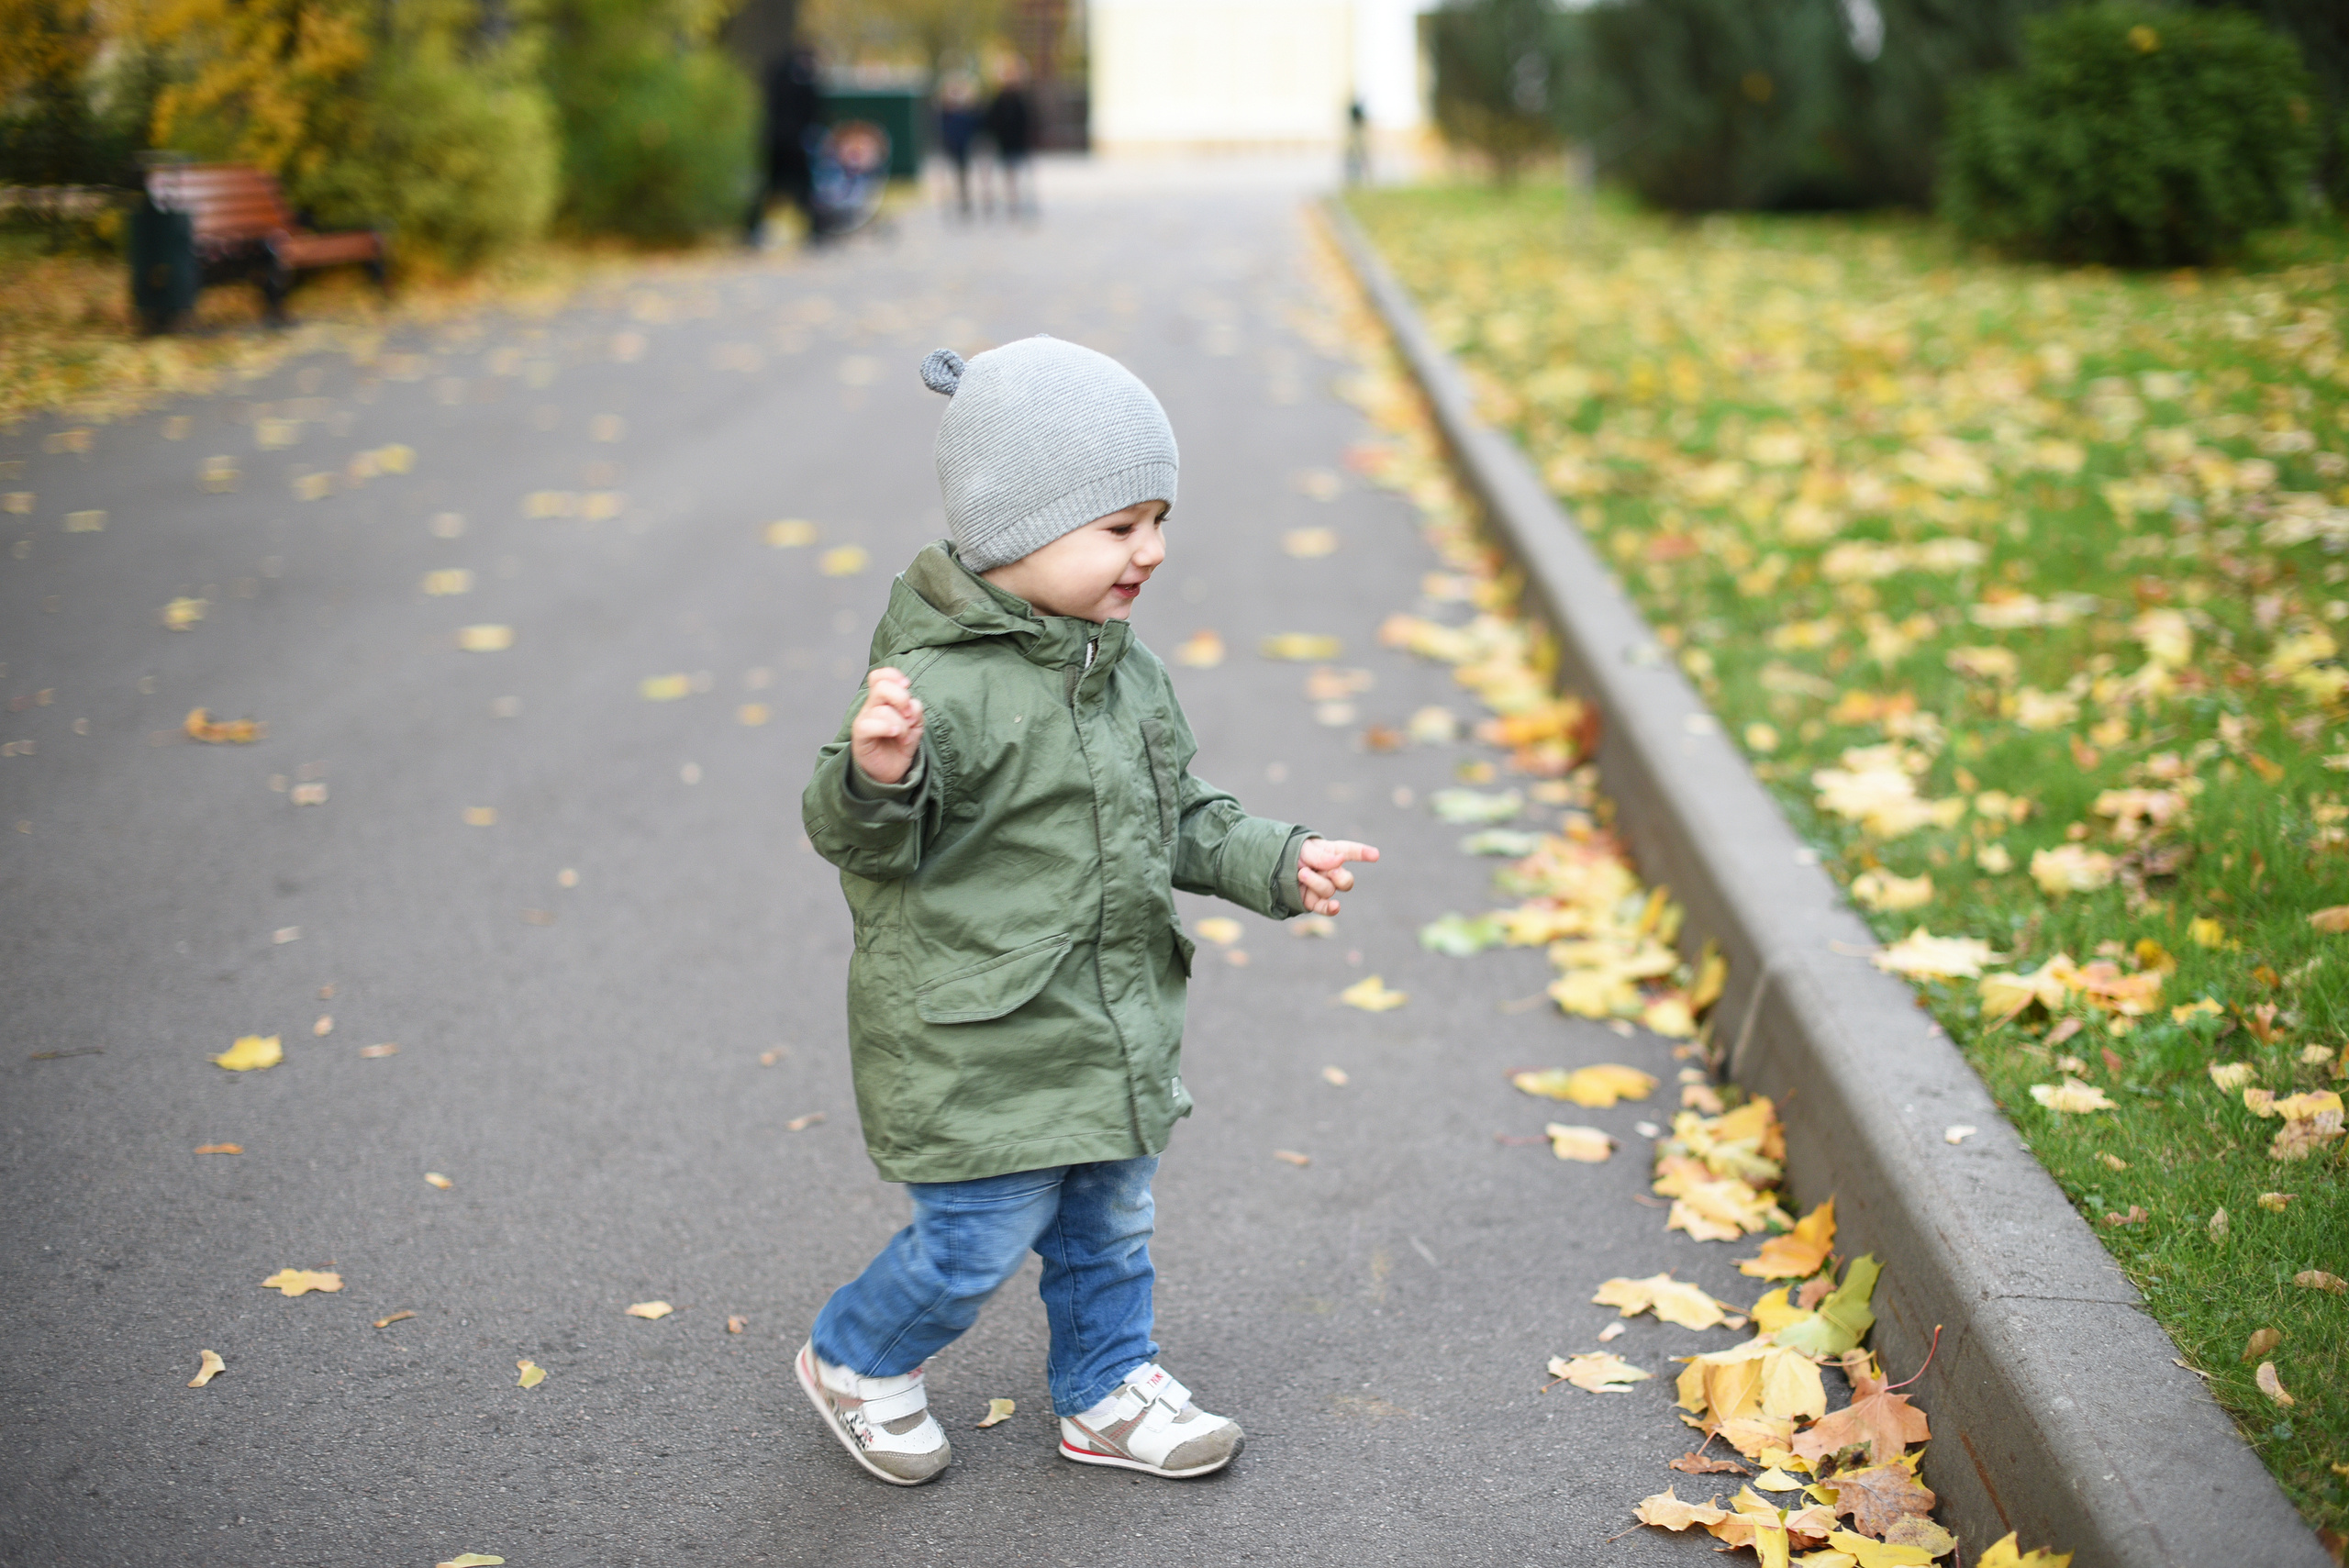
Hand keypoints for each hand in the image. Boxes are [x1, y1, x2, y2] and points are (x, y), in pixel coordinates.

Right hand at [851, 667, 924, 784]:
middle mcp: (872, 707)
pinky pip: (869, 724)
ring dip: (901, 723)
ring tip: (904, 736)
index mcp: (883, 700)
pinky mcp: (860, 736)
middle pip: (881, 686)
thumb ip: (915, 711)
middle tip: (909, 715)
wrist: (891, 771)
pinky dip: (886, 727)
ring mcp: (864, 720)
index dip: (893, 676)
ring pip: (882, 709)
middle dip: (901, 697)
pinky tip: (896, 735)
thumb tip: (911, 705)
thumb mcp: (915, 725)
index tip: (907, 686)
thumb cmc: (901, 744)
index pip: (880, 676)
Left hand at [1297, 838, 1378, 916]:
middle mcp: (1331, 872)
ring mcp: (1323, 888)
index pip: (1350, 852)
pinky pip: (1325, 908)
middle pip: (1346, 881)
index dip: (1363, 853)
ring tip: (1301, 873)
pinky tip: (1335, 906)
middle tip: (1330, 871)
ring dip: (1316, 882)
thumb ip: (1322, 856)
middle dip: (1340, 877)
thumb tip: (1340, 861)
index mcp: (1331, 853)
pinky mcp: (1313, 902)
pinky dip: (1331, 909)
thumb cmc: (1292, 853)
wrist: (1274, 866)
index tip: (1375, 855)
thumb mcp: (1305, 849)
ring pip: (1329, 891)